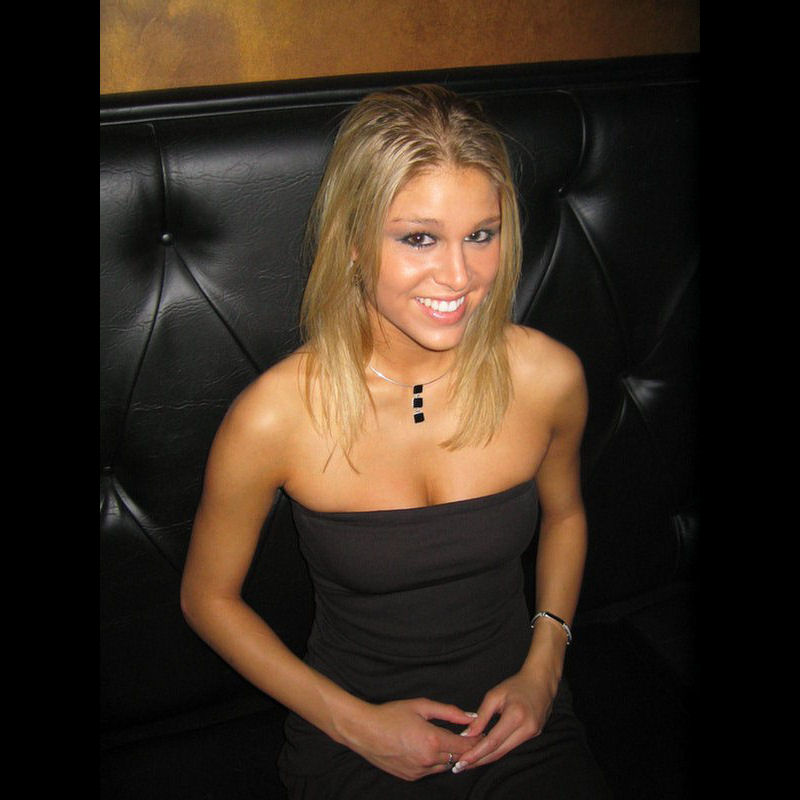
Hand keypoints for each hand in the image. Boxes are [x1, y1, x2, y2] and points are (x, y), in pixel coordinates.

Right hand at [345, 698, 481, 781]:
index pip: (464, 746)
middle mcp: (428, 760)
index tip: (481, 734)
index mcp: (433, 740)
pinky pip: (430, 771)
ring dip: (449, 757)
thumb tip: (470, 716)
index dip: (476, 740)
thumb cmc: (391, 714)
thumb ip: (448, 712)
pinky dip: (434, 762)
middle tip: (467, 737)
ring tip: (448, 742)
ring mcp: (419, 771)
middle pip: (457, 759)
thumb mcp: (421, 706)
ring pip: (444, 767)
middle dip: (464, 749)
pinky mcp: (411, 777)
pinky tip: (429, 749)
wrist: (364, 731)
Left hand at [449, 670, 556, 773]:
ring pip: (506, 751)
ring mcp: (533, 734)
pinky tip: (485, 752)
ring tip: (469, 762)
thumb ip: (481, 716)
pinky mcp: (534, 735)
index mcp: (516, 716)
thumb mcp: (494, 696)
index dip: (476, 753)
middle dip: (479, 761)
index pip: (493, 741)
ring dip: (487, 758)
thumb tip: (467, 734)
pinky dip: (498, 750)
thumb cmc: (516, 685)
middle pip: (499, 751)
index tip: (461, 761)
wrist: (541, 682)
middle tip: (461, 767)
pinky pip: (512, 746)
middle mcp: (527, 728)